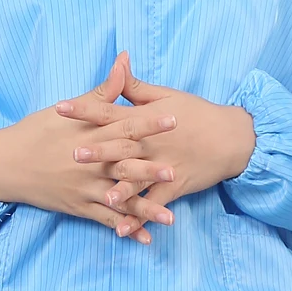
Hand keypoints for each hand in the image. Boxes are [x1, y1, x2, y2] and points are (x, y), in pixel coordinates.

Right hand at [0, 53, 179, 241]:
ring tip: (170, 218)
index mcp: (89, 135)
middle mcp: (88, 163)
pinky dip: (126, 229)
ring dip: (145, 208)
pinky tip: (146, 238)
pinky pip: (106, 220)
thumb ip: (102, 90)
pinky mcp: (78, 207)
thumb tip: (124, 60)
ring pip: (119, 199)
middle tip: (175, 172)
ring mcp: (84, 188)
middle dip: (150, 170)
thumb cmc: (37, 131)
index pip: (124, 127)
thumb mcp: (67, 109)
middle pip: (123, 165)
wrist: (5, 164)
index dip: (149, 123)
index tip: (174, 119)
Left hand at [59, 56, 256, 219]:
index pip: (109, 112)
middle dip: (98, 151)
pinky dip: (140, 217)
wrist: (231, 137)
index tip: (60, 107)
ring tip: (104, 197)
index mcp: (145, 119)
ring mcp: (164, 167)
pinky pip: (154, 204)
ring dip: (121, 189)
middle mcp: (152, 144)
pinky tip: (123, 230)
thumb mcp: (166, 95)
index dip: (84, 109)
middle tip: (74, 153)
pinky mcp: (174, 187)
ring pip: (139, 179)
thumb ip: (135, 85)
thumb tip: (118, 61)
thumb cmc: (197, 113)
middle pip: (121, 147)